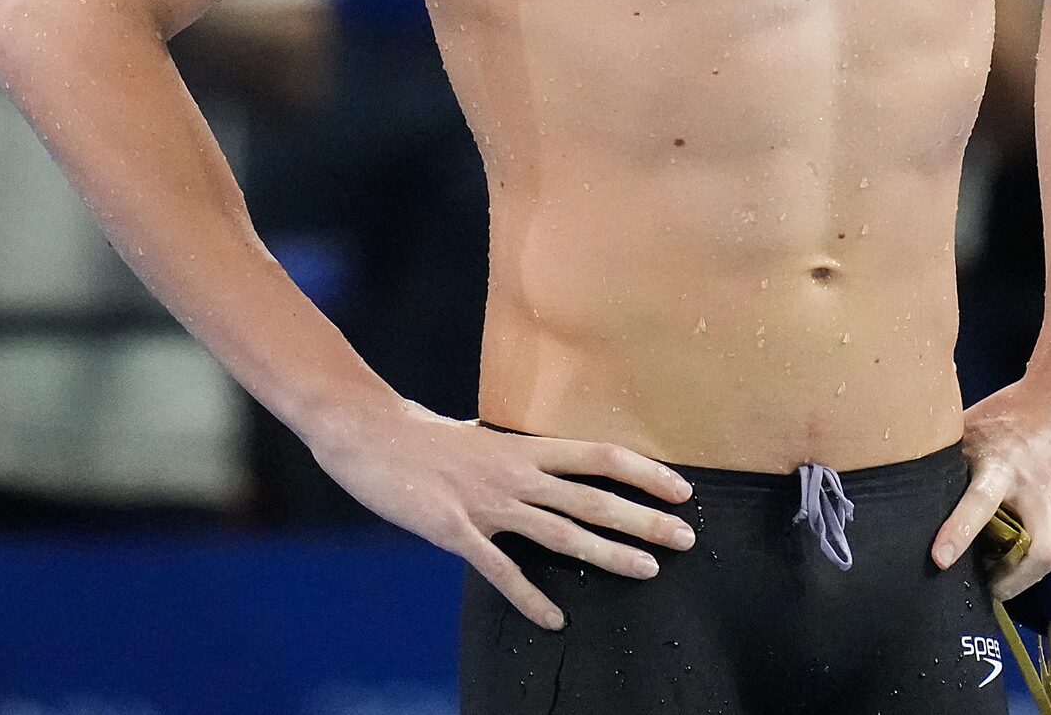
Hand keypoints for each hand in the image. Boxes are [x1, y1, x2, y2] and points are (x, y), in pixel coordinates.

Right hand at [306, 399, 694, 629]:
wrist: (365, 432)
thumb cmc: (416, 434)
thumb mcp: (475, 437)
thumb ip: (508, 454)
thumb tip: (537, 461)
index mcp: (519, 447)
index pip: (595, 455)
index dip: (641, 472)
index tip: (680, 488)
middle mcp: (513, 472)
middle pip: (591, 497)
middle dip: (643, 519)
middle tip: (686, 538)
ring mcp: (486, 503)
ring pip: (560, 531)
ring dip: (608, 553)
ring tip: (648, 571)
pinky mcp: (455, 530)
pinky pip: (499, 569)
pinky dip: (528, 596)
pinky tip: (554, 619)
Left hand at [931, 378, 1050, 597]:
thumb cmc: (1014, 412)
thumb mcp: (974, 428)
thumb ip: (952, 462)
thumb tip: (910, 488)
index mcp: (1001, 465)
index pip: (978, 504)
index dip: (959, 533)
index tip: (939, 560)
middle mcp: (1039, 490)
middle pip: (1036, 554)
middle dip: (1011, 583)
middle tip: (990, 592)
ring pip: (1047, 555)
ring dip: (1026, 562)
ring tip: (1009, 552)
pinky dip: (1044, 544)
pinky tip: (1034, 524)